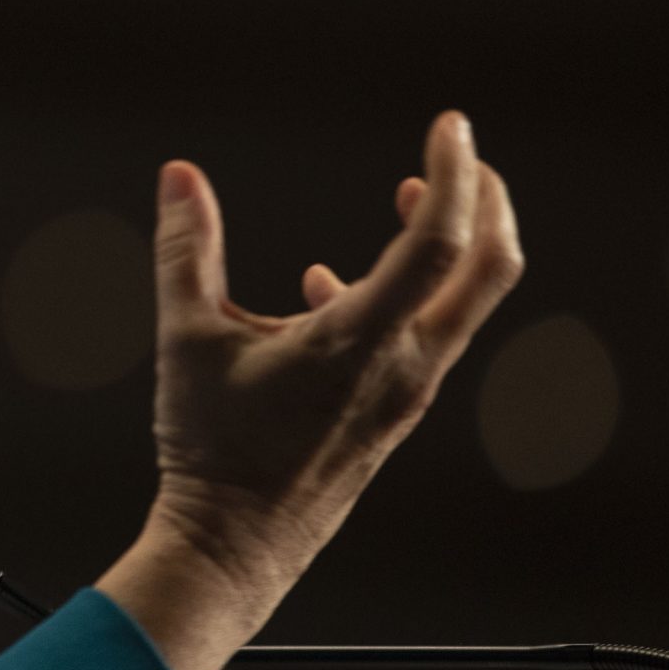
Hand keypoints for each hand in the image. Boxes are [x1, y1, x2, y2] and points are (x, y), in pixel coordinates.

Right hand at [142, 110, 524, 602]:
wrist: (236, 545)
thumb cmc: (213, 448)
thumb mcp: (188, 338)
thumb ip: (186, 249)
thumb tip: (179, 175)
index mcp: (360, 340)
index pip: (438, 242)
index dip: (454, 173)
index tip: (449, 124)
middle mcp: (405, 366)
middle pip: (490, 269)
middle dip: (487, 199)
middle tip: (462, 151)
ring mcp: (407, 392)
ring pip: (466, 303)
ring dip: (453, 241)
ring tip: (415, 196)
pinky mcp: (393, 410)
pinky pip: (426, 334)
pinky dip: (407, 289)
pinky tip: (328, 283)